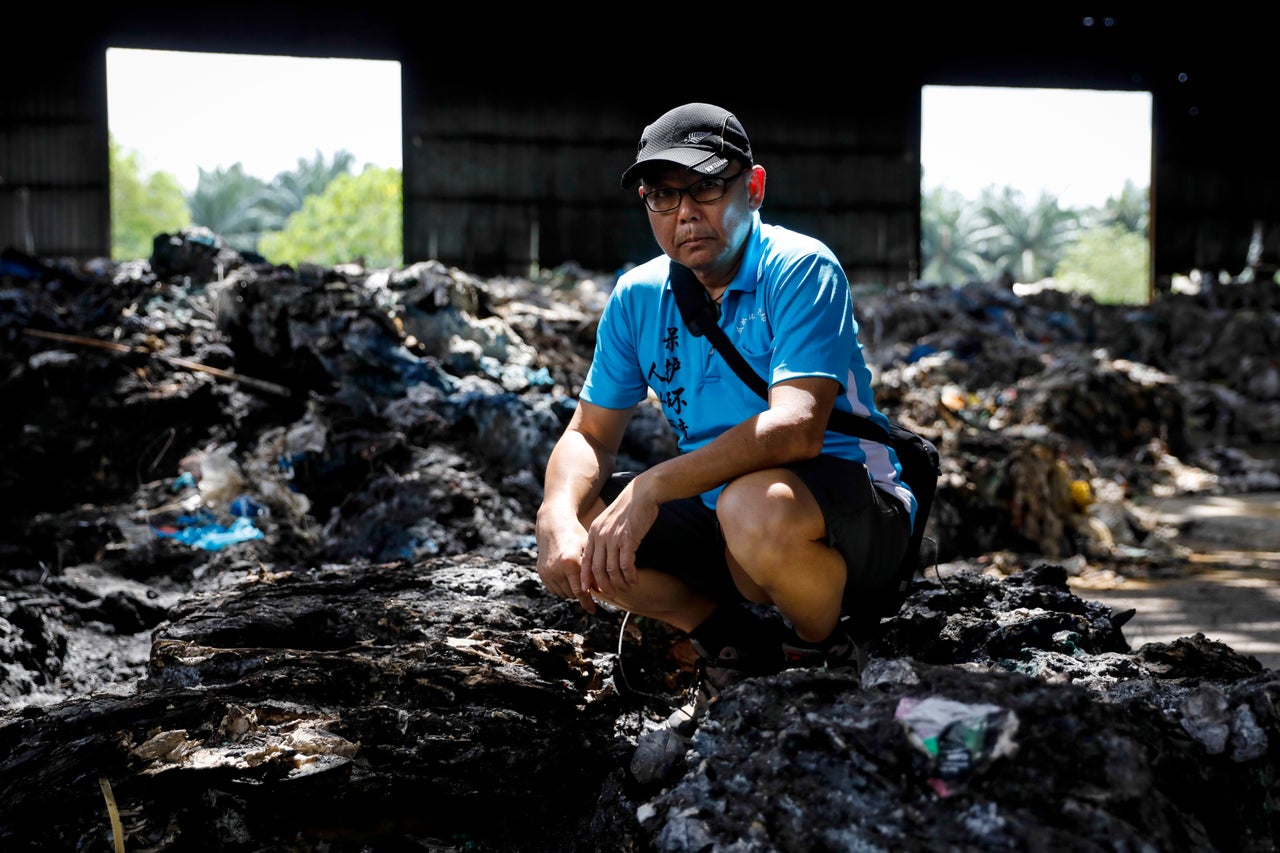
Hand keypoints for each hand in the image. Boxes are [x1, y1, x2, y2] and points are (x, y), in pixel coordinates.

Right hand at [535, 515, 596, 613]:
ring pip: (563, 593)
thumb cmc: (575, 535)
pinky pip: (554, 589)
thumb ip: (592, 570)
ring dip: (572, 591)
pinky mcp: (541, 573)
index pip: (580, 591)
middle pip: (572, 594)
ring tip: (579, 580)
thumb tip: (601, 590)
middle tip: (590, 589)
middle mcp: (556, 569)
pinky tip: (568, 577)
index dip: (588, 603)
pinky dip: (562, 587)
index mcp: (570, 562)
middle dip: (582, 594)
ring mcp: (547, 572)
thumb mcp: (588, 549)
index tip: (594, 611)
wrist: (553, 526)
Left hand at [580, 478, 651, 598]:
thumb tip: (604, 553)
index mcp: (594, 532)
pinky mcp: (628, 539)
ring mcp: (613, 538)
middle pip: (597, 569)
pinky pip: (626, 565)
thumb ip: (604, 535)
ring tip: (626, 588)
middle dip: (603, 585)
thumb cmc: (629, 507)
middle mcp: (600, 536)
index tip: (587, 590)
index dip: (585, 577)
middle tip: (612, 594)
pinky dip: (629, 576)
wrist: (643, 492)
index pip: (586, 560)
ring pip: (611, 570)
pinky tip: (634, 580)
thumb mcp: (610, 521)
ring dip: (619, 583)